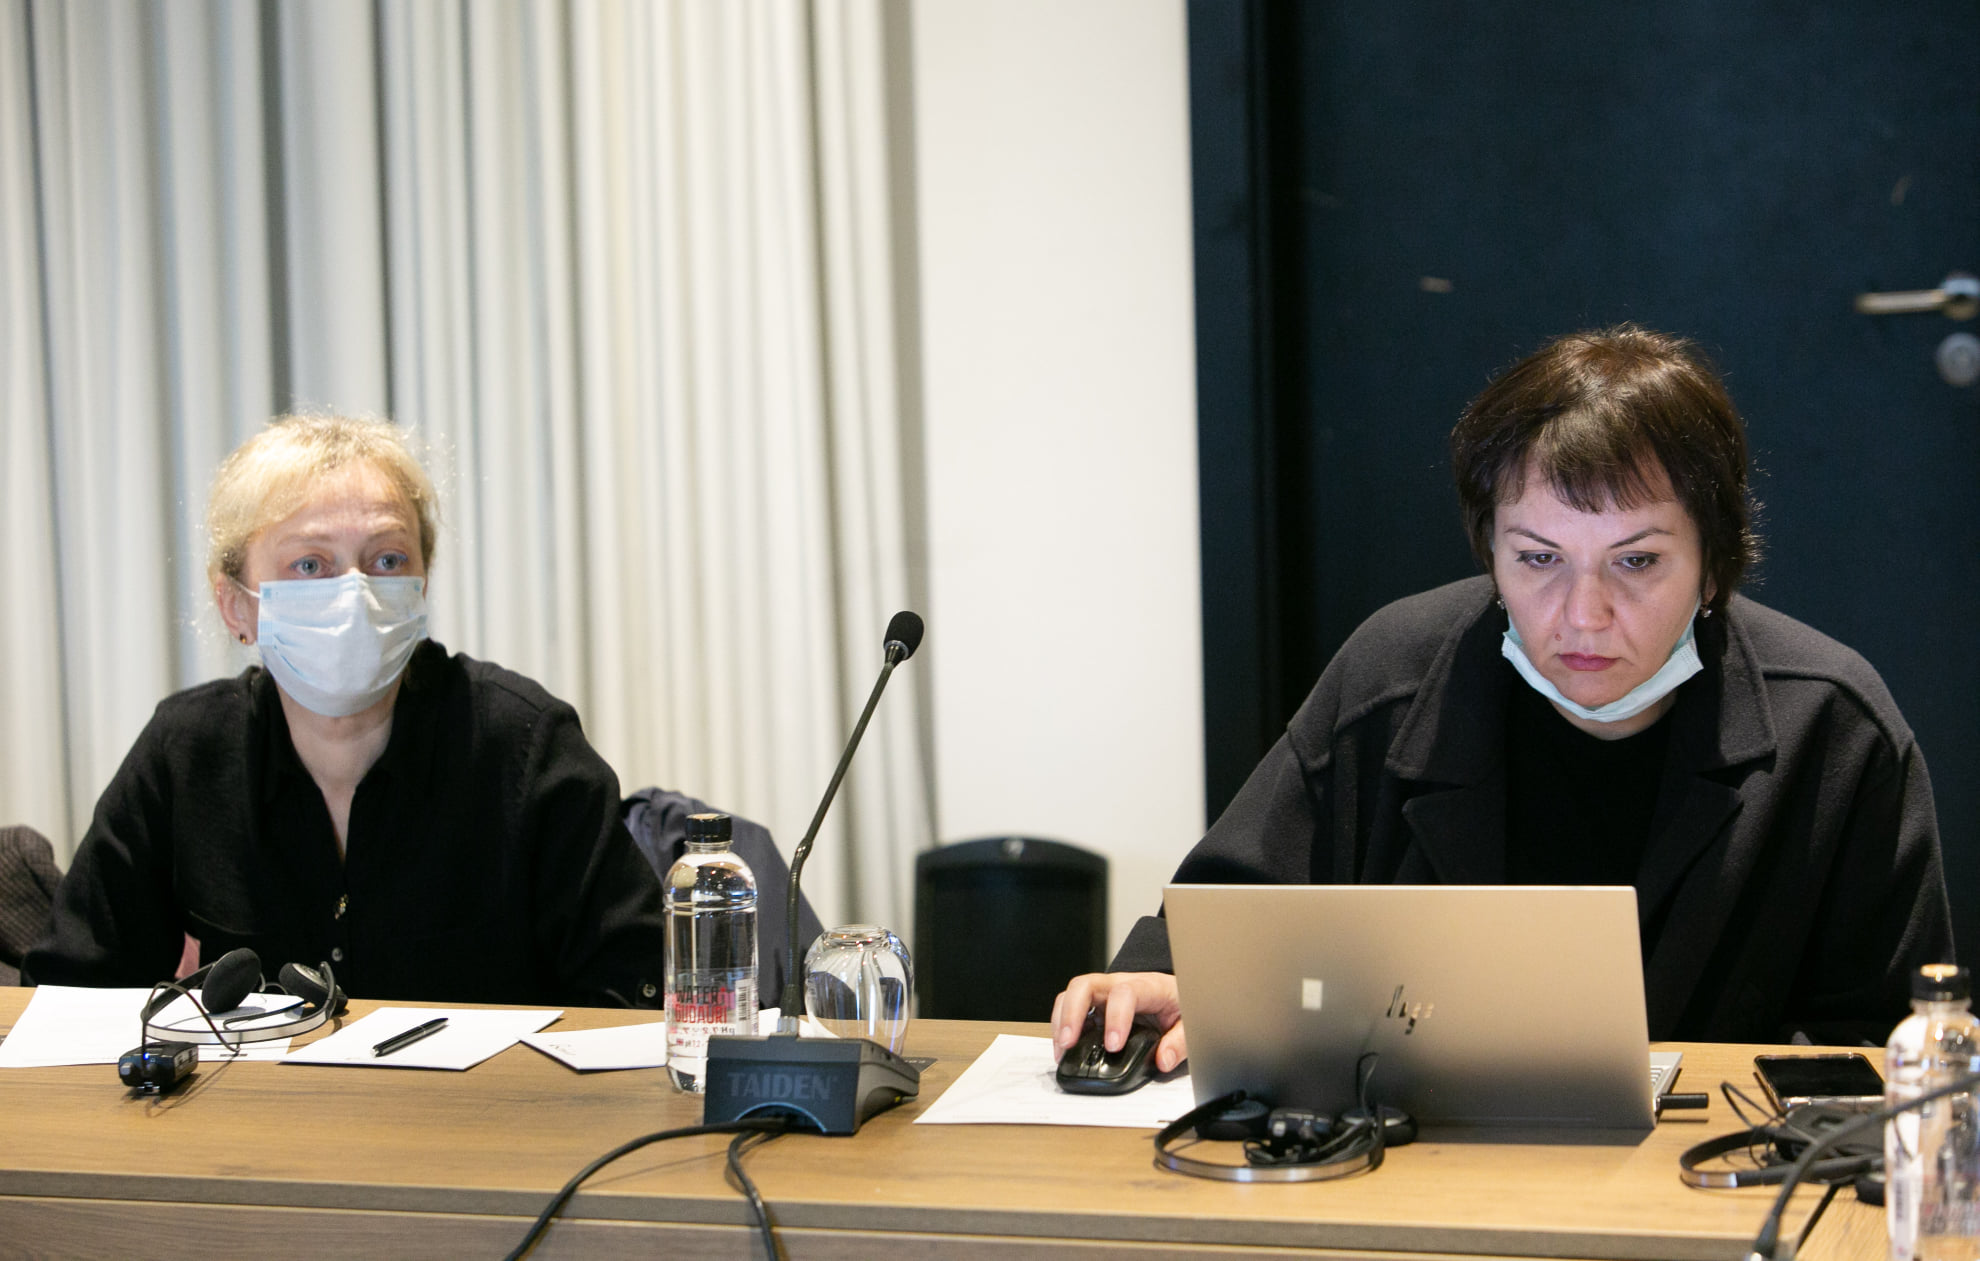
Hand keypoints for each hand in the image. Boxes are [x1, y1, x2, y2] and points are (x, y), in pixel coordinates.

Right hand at [1050, 971, 1187, 1073]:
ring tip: (1061, 1050)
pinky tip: (1064, 1049)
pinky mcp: (1096, 1005)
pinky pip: (1071, 1007)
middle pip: (1086, 984)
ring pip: (1072, 994)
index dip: (1116, 1018)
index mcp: (1148, 986)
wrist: (1178, 992)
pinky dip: (1063, 1027)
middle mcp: (1120, 983)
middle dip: (1073, 1013)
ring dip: (1062, 1020)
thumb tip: (1163, 1060)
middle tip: (1069, 1042)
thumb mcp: (1190, 1023)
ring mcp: (1105, 992)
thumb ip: (1180, 1042)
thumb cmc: (1181, 1004)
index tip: (1113, 1046)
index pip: (1125, 993)